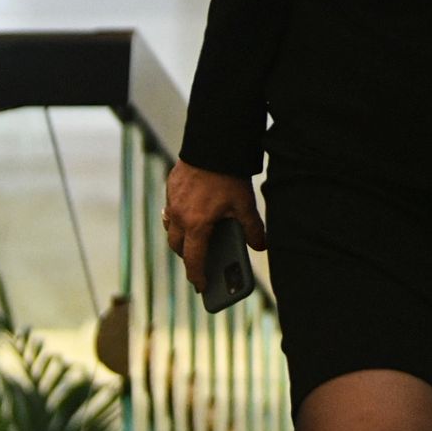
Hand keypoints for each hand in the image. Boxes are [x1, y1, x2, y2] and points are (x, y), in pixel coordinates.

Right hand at [160, 160, 265, 289]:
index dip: (197, 276)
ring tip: (195, 241)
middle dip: (187, 257)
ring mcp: (172, 202)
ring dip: (180, 238)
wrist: (212, 144)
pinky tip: (190, 216)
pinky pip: (170, 210)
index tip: (202, 286)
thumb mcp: (245, 204)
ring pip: (171, 228)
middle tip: (199, 263)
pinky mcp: (171, 188)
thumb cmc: (229, 176)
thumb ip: (252, 228)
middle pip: (178, 246)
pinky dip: (178, 218)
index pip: (193, 260)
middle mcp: (180, 216)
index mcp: (197, 224)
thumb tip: (261, 246)